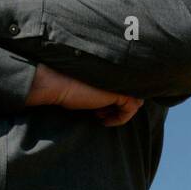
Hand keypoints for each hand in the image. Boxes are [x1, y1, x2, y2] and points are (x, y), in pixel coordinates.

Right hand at [27, 64, 143, 126]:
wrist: (56, 83)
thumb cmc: (65, 85)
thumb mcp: (88, 87)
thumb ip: (102, 90)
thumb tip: (110, 105)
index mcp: (112, 68)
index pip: (128, 84)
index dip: (117, 99)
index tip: (100, 109)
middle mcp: (119, 73)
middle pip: (134, 91)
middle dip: (120, 105)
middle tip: (100, 113)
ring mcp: (120, 81)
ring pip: (135, 101)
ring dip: (120, 112)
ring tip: (101, 116)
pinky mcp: (119, 92)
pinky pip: (131, 109)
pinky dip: (120, 118)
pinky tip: (104, 121)